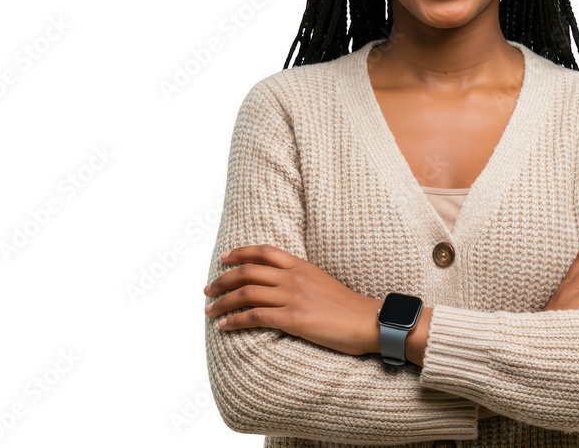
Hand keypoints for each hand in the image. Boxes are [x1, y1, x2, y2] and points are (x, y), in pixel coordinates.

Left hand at [203, 245, 379, 356]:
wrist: (370, 321)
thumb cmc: (348, 307)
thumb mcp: (323, 282)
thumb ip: (301, 278)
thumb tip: (281, 283)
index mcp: (302, 266)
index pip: (264, 252)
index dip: (240, 252)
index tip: (224, 258)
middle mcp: (294, 278)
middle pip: (248, 272)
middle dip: (223, 280)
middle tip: (208, 290)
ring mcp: (293, 297)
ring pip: (246, 294)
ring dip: (222, 302)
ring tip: (209, 311)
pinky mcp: (294, 318)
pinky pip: (255, 316)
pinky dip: (235, 320)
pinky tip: (225, 326)